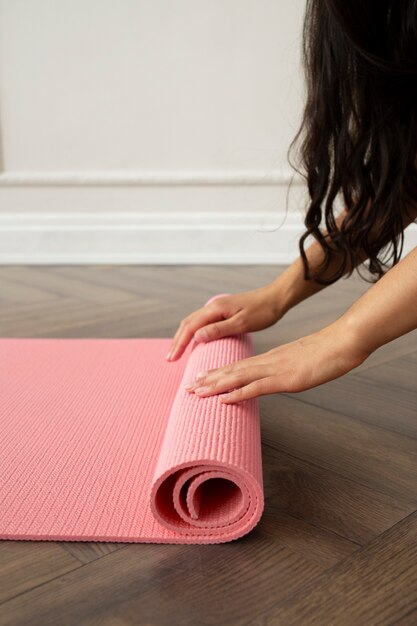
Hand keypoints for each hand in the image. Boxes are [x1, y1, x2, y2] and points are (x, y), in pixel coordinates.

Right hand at [166, 284, 285, 360]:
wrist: (276, 298)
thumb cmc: (263, 311)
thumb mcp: (241, 323)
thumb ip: (218, 330)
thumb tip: (196, 337)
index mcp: (215, 309)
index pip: (190, 327)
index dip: (180, 343)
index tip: (172, 358)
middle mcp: (213, 306)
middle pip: (187, 324)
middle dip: (177, 341)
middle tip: (170, 359)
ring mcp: (217, 308)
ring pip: (194, 322)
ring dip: (184, 337)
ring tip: (178, 352)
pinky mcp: (223, 311)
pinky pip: (203, 322)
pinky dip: (194, 332)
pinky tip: (196, 342)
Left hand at [184, 321, 369, 402]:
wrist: (342, 342)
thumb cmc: (327, 352)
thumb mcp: (302, 361)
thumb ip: (288, 369)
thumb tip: (280, 376)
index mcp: (271, 358)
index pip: (239, 366)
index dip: (218, 373)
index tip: (201, 378)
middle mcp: (268, 362)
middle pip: (232, 370)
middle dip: (209, 379)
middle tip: (189, 387)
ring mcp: (275, 370)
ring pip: (238, 377)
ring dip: (215, 385)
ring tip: (196, 391)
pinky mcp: (286, 379)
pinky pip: (257, 388)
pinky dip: (238, 393)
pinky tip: (224, 400)